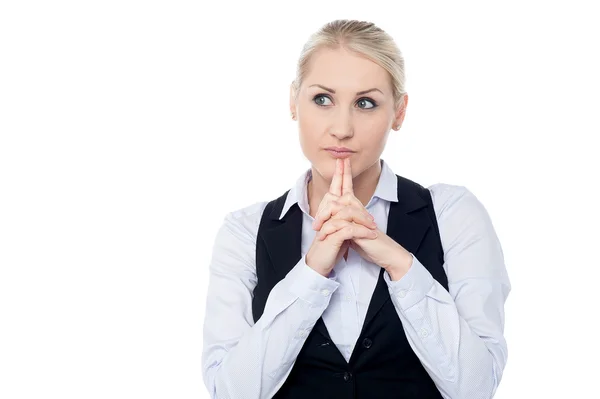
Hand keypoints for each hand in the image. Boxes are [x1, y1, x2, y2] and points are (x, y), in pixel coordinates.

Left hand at [314, 158, 412, 276]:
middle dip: (325, 206)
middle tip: (317, 222)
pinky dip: (331, 231)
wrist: (383, 252)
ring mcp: (360, 216)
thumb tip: (329, 216)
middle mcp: (357, 207)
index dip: (344, 173)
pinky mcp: (361, 228)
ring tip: (318, 233)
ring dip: (324, 221)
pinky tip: (326, 237)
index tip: (342, 160)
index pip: (347, 186)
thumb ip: (341, 219)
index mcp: (354, 206)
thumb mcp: (350, 228)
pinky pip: (342, 224)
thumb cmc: (367, 241)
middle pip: (336, 197)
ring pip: (337, 209)